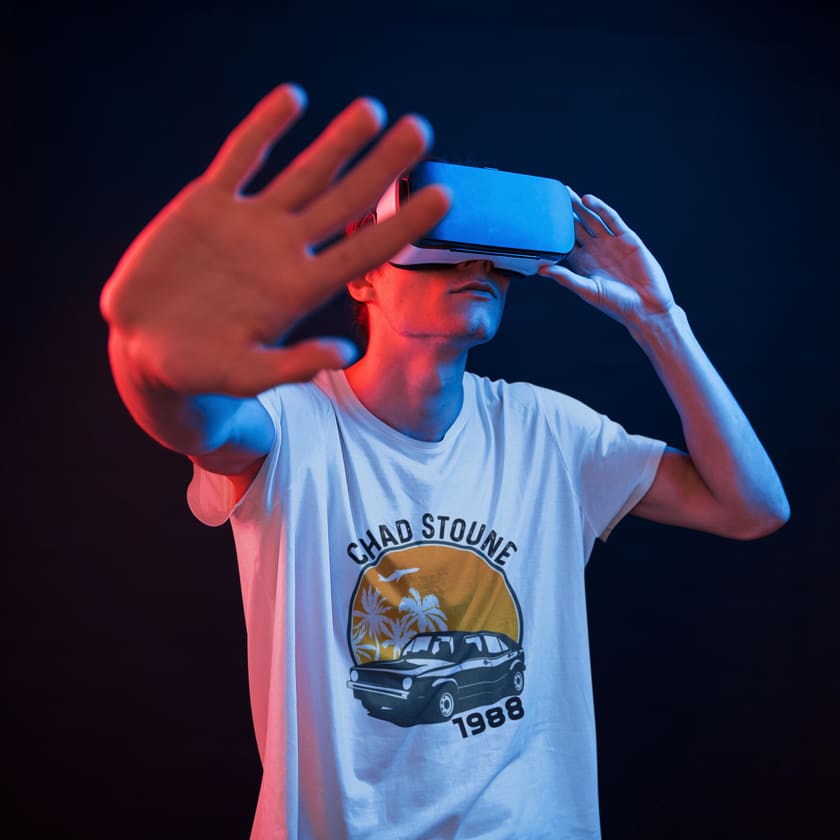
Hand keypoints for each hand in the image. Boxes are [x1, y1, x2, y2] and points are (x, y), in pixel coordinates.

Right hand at [100, 84, 449, 395]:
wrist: (147, 346)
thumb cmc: (199, 371)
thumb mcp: (246, 376)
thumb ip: (294, 365)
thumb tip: (347, 354)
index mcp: (298, 289)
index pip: (364, 251)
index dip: (403, 224)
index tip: (442, 196)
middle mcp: (283, 250)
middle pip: (344, 200)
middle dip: (382, 166)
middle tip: (420, 131)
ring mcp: (248, 224)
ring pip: (302, 173)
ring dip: (337, 141)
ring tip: (371, 110)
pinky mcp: (208, 205)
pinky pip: (241, 157)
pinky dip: (264, 128)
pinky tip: (293, 97)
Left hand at [539, 188, 673, 328]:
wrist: (646, 307)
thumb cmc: (615, 304)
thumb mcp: (587, 290)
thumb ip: (565, 278)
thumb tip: (541, 269)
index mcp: (583, 263)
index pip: (564, 241)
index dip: (553, 230)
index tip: (539, 218)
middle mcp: (595, 250)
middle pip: (577, 226)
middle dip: (565, 212)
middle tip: (551, 196)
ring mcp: (611, 243)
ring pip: (593, 219)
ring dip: (580, 206)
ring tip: (567, 193)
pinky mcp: (627, 238)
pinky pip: (612, 220)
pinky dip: (601, 208)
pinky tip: (588, 200)